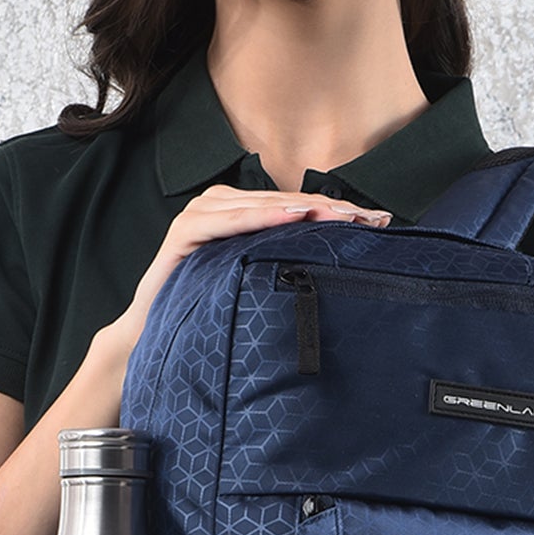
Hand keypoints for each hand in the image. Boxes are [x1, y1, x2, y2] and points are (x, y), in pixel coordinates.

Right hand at [105, 183, 390, 361]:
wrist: (154, 332)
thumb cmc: (206, 306)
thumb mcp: (254, 280)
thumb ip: (284, 262)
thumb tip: (339, 266)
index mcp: (241, 210)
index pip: (298, 206)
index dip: (339, 211)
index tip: (379, 221)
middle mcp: (221, 203)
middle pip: (287, 203)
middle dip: (332, 209)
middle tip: (372, 218)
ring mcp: (202, 213)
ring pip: (263, 206)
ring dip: (304, 209)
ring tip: (342, 214)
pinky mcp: (186, 231)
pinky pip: (230, 220)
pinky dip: (261, 217)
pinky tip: (292, 217)